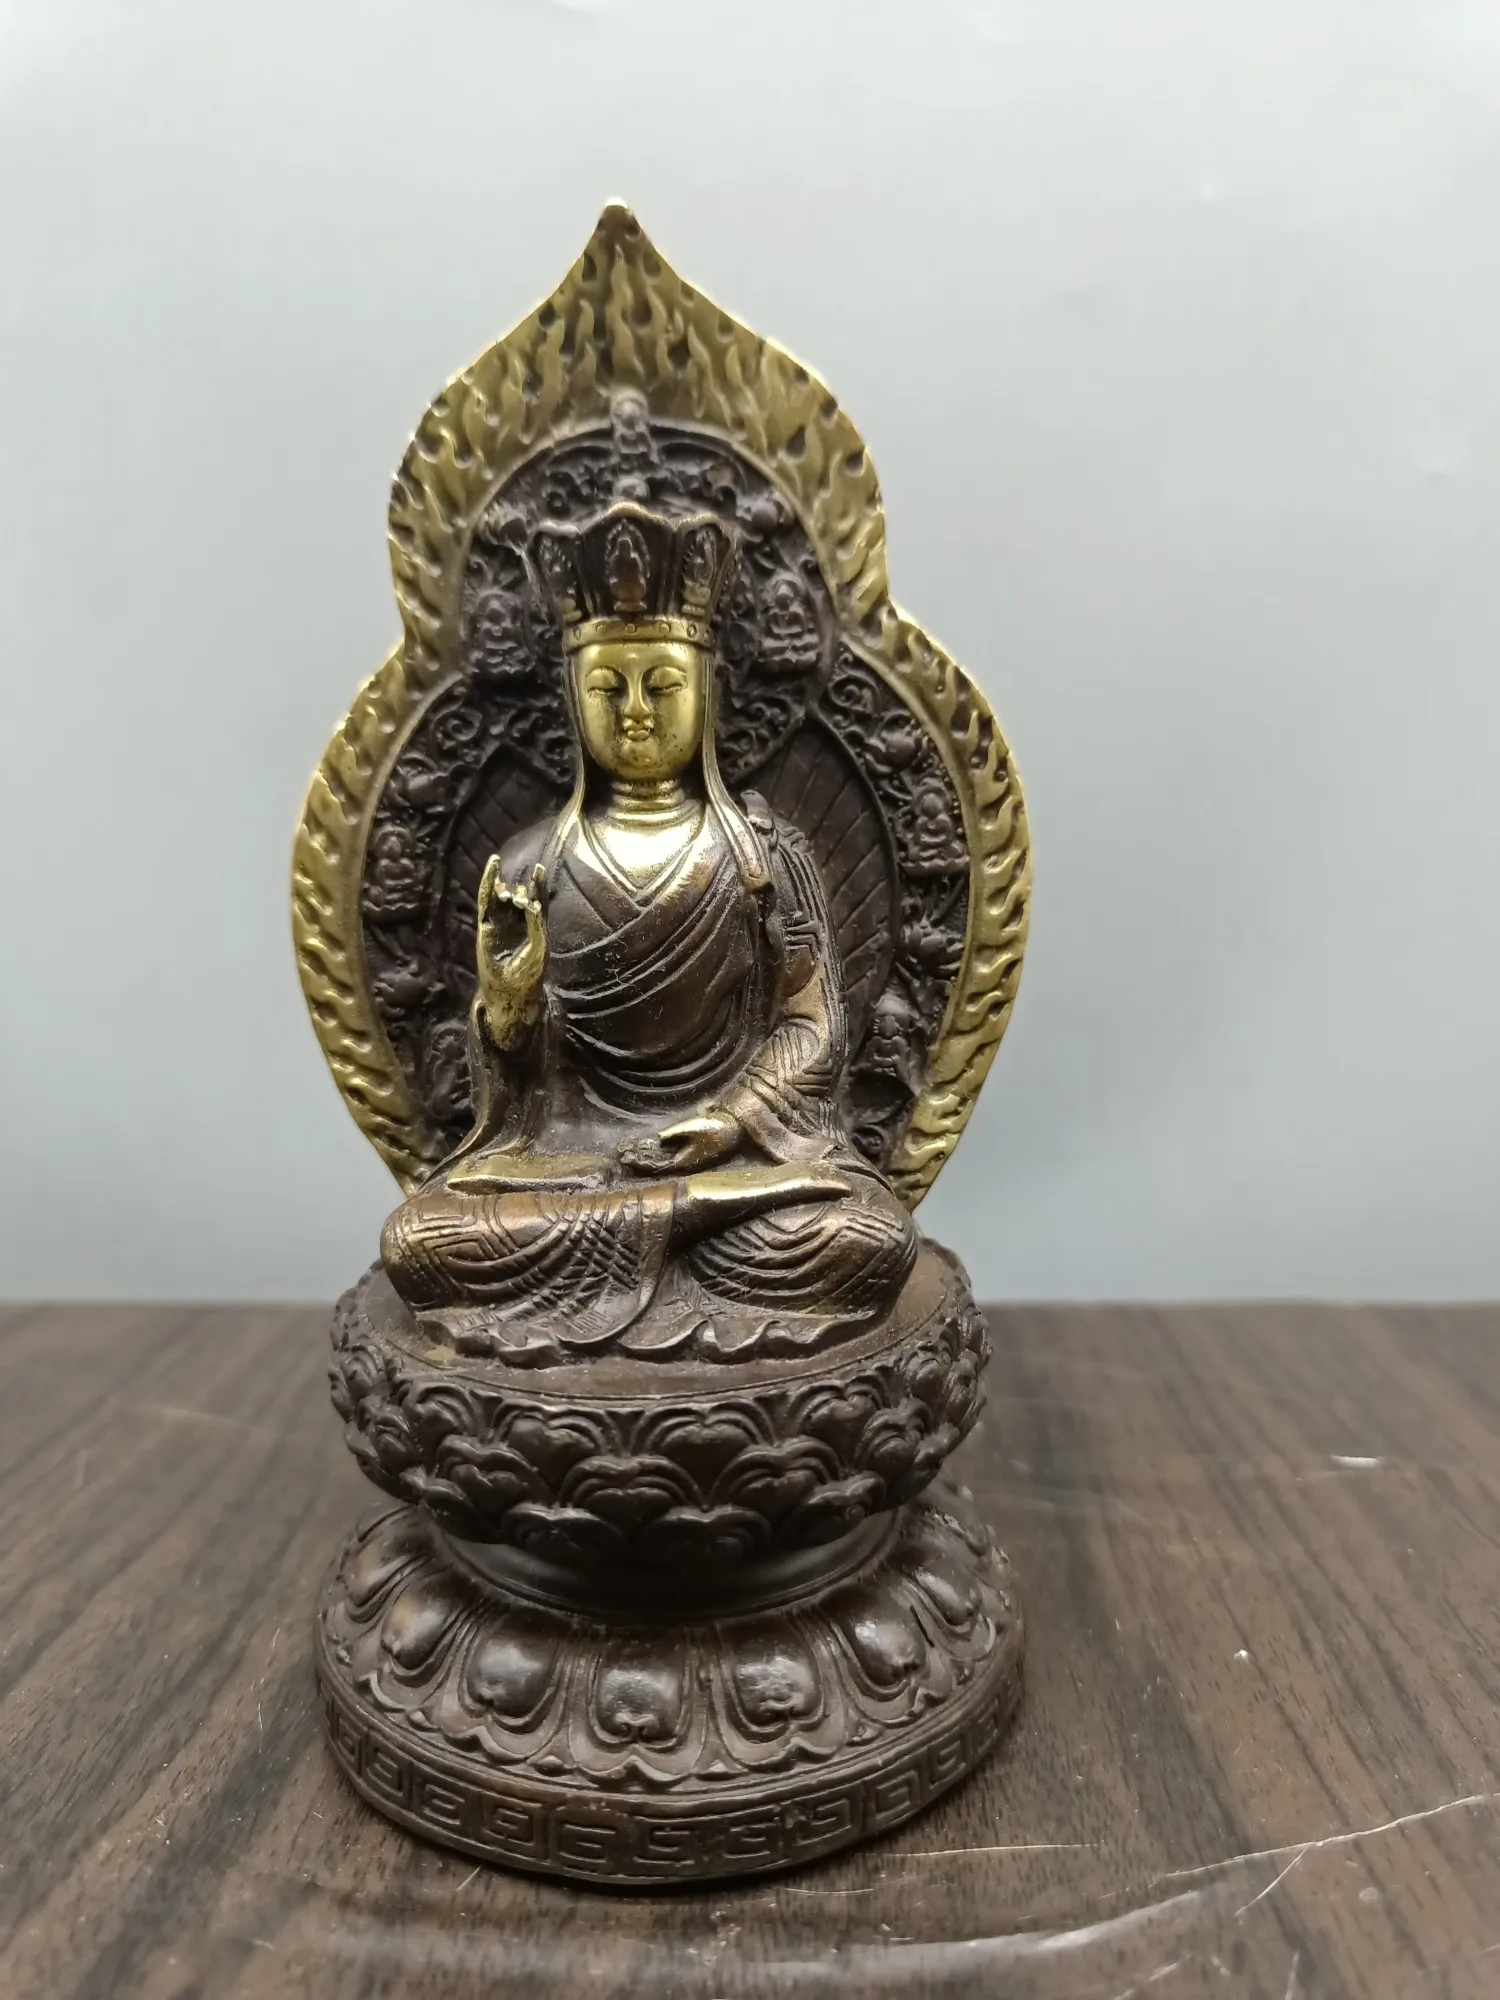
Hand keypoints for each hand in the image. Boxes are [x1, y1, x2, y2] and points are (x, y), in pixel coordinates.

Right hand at [476, 858, 546, 1050]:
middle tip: (520, 898)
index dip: (538, 885)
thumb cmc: (529, 974)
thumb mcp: (539, 948)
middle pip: (519, 899)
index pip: (537, 901)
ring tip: (506, 890)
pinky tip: (492, 870)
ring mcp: (501, 924)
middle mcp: (517, 924)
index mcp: (534, 928)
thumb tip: (532, 903)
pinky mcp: (486, 926)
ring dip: (504, 890)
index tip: (539, 868)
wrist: (510, 992)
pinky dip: (487, 884)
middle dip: (520, 894)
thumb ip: (537, 925)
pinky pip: (486, 902)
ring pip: (501, 898)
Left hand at [619, 1109, 739, 1173]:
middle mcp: (683, 1162)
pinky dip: (654, 1148)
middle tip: (621, 1153)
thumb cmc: (715, 1128)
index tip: (625, 1157)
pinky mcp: (688, 1149)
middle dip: (638, 1158)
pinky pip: (666, 1151)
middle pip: (655, 1164)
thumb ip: (674, 1134)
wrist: (734, 1128)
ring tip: (628, 1149)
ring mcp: (685, 1156)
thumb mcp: (693, 1128)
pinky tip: (645, 1143)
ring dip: (644, 1154)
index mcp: (684, 1162)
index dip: (639, 1162)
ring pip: (659, 1157)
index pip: (655, 1166)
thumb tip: (657, 1138)